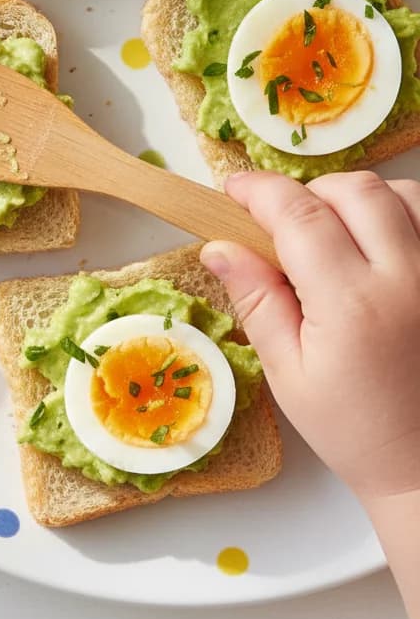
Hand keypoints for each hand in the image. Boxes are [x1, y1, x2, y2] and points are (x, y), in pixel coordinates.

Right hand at [200, 170, 419, 505]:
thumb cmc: (354, 428)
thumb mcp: (288, 372)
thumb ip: (256, 300)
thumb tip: (218, 247)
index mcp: (351, 305)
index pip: (298, 215)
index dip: (259, 191)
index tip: (234, 190)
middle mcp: (408, 280)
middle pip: (353, 191)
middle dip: (308, 193)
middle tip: (283, 222)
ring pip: (403, 194)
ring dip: (359, 200)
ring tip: (336, 234)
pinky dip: (402, 215)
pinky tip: (380, 246)